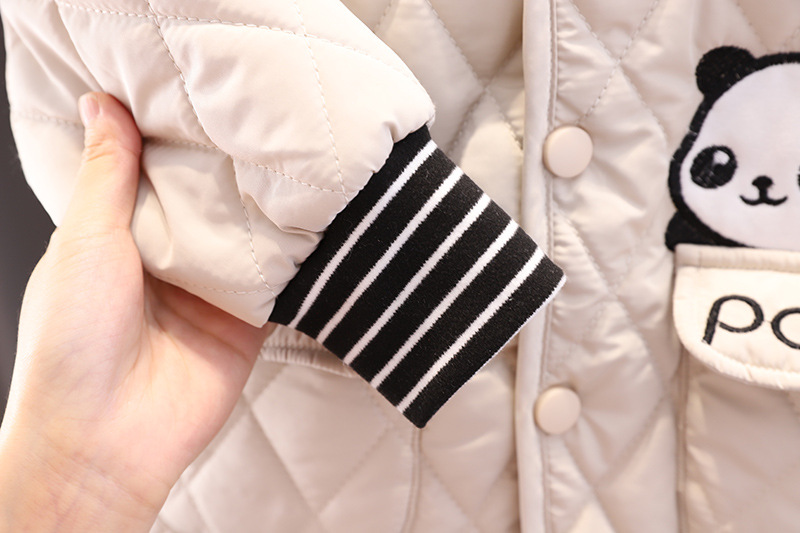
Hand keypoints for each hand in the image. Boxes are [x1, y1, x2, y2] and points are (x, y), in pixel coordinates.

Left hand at [0, 93, 273, 530]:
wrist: (107, 437)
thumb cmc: (73, 342)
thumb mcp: (85, 241)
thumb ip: (106, 175)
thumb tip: (101, 104)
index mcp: (119, 238)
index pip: (155, 176)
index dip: (174, 139)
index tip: (200, 95)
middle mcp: (167, 262)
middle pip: (207, 203)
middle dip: (228, 169)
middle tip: (259, 118)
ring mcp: (209, 293)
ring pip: (246, 238)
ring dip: (264, 210)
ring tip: (292, 158)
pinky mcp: (246, 323)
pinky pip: (277, 282)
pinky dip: (292, 257)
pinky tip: (312, 220)